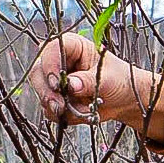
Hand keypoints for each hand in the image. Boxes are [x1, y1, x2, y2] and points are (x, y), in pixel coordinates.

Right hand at [27, 33, 163, 142]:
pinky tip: (80, 113)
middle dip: (47, 92)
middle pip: (38, 72)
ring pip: (41, 92)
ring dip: (57, 107)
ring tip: (81, 111)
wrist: (125, 100)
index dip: (50, 66)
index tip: (57, 85)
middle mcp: (60, 61)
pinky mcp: (56, 98)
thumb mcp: (108, 79)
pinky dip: (63, 116)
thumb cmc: (121, 80)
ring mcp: (56, 81)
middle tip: (60, 106)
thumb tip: (71, 85)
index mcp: (73, 47)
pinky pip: (49, 110)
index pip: (51, 49)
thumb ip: (89, 81)